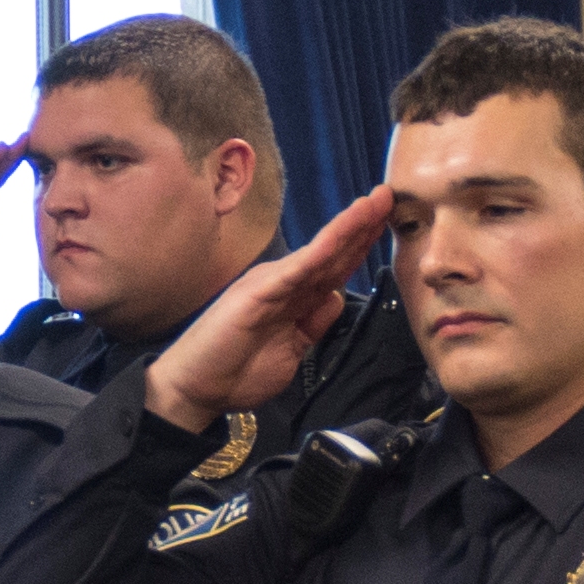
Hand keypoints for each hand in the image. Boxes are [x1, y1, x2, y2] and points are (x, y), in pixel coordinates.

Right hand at [139, 186, 393, 433]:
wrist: (195, 389)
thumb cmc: (235, 372)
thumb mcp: (291, 352)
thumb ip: (313, 326)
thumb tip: (334, 300)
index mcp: (291, 296)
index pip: (334, 268)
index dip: (360, 246)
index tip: (386, 223)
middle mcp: (283, 282)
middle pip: (332, 252)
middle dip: (363, 226)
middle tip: (389, 195)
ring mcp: (271, 283)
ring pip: (320, 252)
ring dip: (349, 227)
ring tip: (375, 202)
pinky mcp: (259, 290)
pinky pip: (300, 266)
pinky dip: (324, 247)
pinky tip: (344, 230)